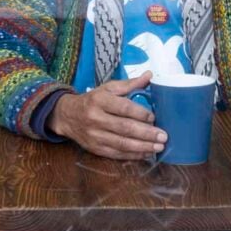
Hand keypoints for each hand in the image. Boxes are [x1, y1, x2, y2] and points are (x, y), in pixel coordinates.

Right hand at [50, 72, 165, 159]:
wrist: (68, 116)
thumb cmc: (93, 100)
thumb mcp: (108, 88)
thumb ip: (129, 84)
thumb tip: (150, 75)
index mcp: (99, 100)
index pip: (123, 108)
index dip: (140, 113)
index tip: (154, 117)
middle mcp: (96, 118)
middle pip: (125, 128)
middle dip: (146, 133)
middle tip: (163, 136)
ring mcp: (95, 136)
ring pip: (122, 144)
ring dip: (143, 147)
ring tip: (159, 146)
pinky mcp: (95, 149)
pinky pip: (117, 154)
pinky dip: (133, 155)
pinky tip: (146, 153)